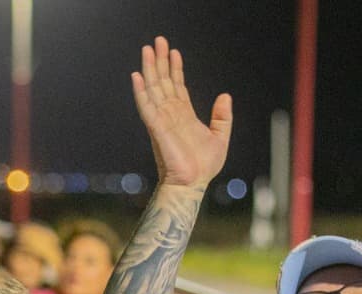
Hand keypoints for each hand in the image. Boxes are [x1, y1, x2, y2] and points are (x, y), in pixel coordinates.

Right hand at [132, 36, 232, 187]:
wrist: (193, 184)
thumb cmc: (204, 167)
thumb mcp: (220, 137)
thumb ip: (222, 117)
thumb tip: (225, 95)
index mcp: (184, 115)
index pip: (177, 86)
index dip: (175, 69)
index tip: (174, 52)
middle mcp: (171, 114)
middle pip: (163, 82)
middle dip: (160, 61)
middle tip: (158, 41)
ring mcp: (162, 120)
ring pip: (153, 89)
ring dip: (149, 69)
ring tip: (147, 49)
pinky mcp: (156, 128)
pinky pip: (146, 106)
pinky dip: (140, 91)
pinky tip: (137, 76)